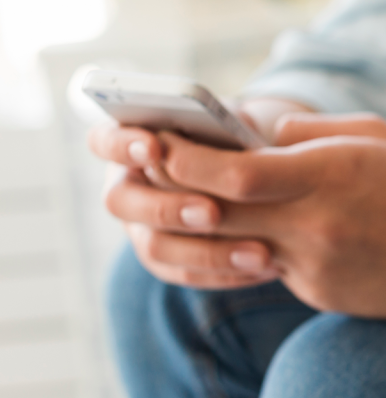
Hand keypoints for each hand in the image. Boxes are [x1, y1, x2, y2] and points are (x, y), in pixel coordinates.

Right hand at [91, 97, 312, 288]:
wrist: (253, 173)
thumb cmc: (233, 138)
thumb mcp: (229, 123)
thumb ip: (221, 127)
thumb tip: (241, 138)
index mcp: (128, 144)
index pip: (104, 142)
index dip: (123, 146)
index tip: (156, 148)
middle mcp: (126, 188)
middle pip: (121, 203)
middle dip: (168, 209)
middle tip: (213, 213)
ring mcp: (142, 228)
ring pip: (156, 248)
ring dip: (207, 252)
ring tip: (259, 253)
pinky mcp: (168, 261)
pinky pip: (187, 274)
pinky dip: (228, 272)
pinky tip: (270, 266)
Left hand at [98, 113, 385, 320]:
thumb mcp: (369, 136)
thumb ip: (304, 130)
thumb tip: (247, 129)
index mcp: (329, 174)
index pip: (232, 173)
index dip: (181, 160)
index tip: (151, 142)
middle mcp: (317, 223)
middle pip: (215, 213)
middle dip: (170, 192)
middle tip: (140, 172)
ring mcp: (316, 265)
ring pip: (231, 245)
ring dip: (200, 226)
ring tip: (186, 203)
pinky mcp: (318, 294)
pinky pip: (267, 268)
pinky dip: (253, 249)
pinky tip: (260, 234)